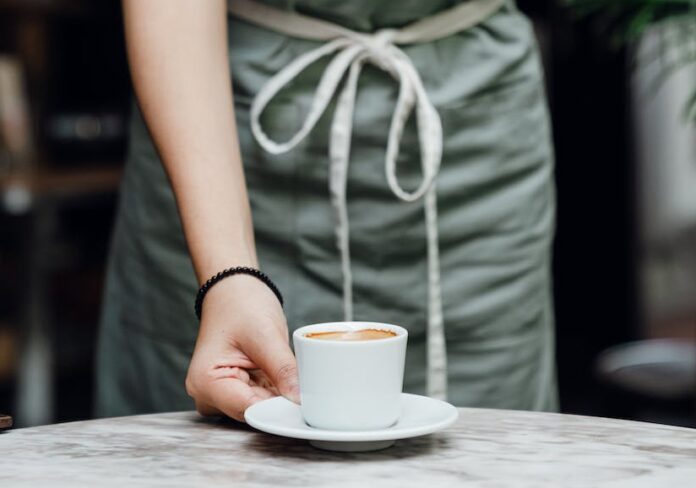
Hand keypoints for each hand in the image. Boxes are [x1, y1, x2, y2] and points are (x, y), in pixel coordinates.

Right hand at [185, 275, 299, 421]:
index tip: (306, 405)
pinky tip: (284, 375)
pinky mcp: (235, 390)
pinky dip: (276, 391)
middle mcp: (208, 394)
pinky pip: (261, 399)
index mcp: (206, 382)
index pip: (249, 411)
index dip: (279, 410)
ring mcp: (220, 394)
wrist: (234, 290)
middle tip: (307, 388)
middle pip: (254, 413)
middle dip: (281, 403)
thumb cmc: (241, 305)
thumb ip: (283, 370)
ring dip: (279, 396)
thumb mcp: (265, 335)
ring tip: (290, 372)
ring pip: (260, 408)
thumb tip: (300, 400)